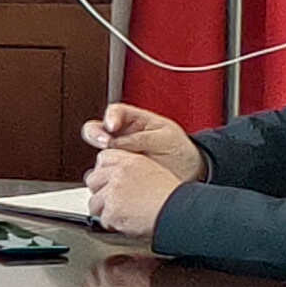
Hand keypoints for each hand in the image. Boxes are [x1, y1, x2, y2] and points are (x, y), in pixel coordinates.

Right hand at [81, 103, 203, 181]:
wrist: (189, 172)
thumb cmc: (179, 150)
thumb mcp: (165, 137)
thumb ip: (141, 138)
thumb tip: (117, 143)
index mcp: (134, 120)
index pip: (115, 112)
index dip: (110, 117)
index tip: (112, 126)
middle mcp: (121, 135)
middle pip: (97, 129)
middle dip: (97, 135)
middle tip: (105, 143)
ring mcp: (118, 153)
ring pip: (97, 151)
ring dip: (99, 156)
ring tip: (107, 161)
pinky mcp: (117, 171)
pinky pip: (103, 170)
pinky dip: (103, 172)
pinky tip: (112, 174)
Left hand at [82, 146, 185, 235]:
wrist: (178, 211)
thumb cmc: (171, 195)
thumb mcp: (152, 170)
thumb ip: (129, 170)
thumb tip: (111, 177)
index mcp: (129, 161)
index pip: (102, 159)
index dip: (105, 172)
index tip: (110, 182)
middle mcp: (119, 174)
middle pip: (92, 180)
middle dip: (101, 192)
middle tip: (116, 200)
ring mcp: (114, 192)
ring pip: (94, 202)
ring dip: (106, 210)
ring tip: (124, 213)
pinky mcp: (112, 210)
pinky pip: (103, 220)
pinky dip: (113, 224)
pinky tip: (128, 221)